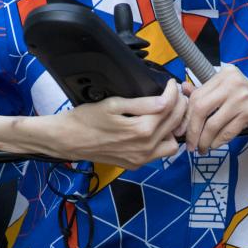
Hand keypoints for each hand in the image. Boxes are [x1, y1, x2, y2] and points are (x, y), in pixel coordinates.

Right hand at [46, 78, 187, 168]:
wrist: (69, 140)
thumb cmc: (87, 119)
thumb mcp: (114, 104)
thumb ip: (142, 104)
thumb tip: (165, 100)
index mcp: (141, 130)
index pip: (168, 107)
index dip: (173, 91)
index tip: (171, 83)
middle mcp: (145, 148)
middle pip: (174, 123)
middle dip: (178, 105)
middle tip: (174, 94)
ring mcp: (141, 159)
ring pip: (172, 142)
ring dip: (174, 126)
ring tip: (166, 112)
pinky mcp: (136, 164)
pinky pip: (159, 153)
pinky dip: (162, 140)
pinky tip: (154, 128)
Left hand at [182, 65, 247, 153]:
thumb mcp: (228, 94)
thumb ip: (206, 92)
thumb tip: (182, 90)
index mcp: (224, 73)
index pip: (196, 95)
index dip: (187, 116)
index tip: (182, 130)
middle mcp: (232, 80)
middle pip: (200, 107)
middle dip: (193, 130)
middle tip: (190, 144)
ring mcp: (243, 94)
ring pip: (213, 122)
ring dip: (204, 140)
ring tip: (202, 148)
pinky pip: (227, 130)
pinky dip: (219, 141)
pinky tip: (215, 145)